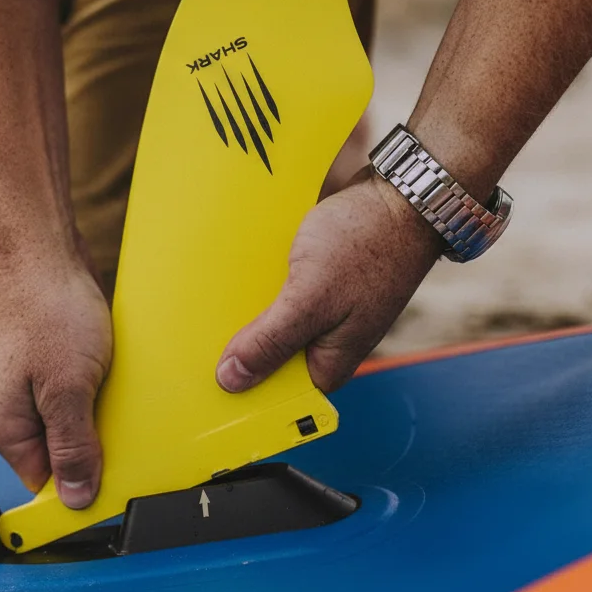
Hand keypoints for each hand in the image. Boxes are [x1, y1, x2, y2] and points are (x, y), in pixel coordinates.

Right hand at [0, 249, 111, 508]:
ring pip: (81, 424)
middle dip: (101, 449)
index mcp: (11, 431)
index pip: (49, 486)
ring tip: (121, 392)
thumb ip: (71, 445)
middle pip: (68, 457)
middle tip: (127, 428)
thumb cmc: (47, 312)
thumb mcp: (66, 389)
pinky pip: (87, 395)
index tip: (118, 480)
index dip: (84, 488)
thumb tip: (75, 499)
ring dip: (108, 416)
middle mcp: (21, 415)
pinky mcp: (58, 368)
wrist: (41, 252)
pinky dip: (108, 390)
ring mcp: (39, 390)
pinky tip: (119, 374)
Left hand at [216, 173, 442, 392]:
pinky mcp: (312, 288)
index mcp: (330, 363)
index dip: (240, 392)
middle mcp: (325, 345)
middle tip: (194, 339)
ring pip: (268, 327)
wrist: (397, 194)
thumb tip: (232, 380)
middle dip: (236, 350)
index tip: (203, 385)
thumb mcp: (311, 298)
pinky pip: (275, 298)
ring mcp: (319, 315)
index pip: (276, 396)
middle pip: (267, 362)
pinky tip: (235, 278)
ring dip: (242, 314)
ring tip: (207, 305)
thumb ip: (272, 341)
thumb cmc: (367, 243)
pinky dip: (256, 289)